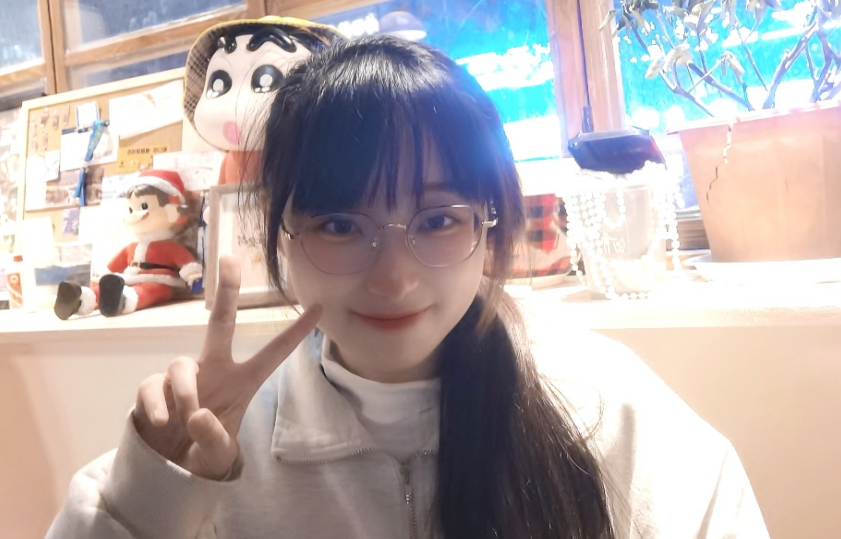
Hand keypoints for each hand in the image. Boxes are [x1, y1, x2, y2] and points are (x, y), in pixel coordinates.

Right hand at [133, 255, 321, 478]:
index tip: (320, 306)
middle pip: (221, 323)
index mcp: (242, 382)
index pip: (273, 353)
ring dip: (186, 392)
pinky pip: (154, 385)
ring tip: (187, 420)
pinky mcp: (155, 388)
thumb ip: (214, 440)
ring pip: (182, 365)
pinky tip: (162, 422)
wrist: (167, 468)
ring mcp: (184, 377)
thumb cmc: (204, 452)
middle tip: (230, 258)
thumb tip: (199, 415)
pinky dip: (158, 403)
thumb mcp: (218, 456)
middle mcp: (214, 370)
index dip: (296, 332)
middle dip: (227, 291)